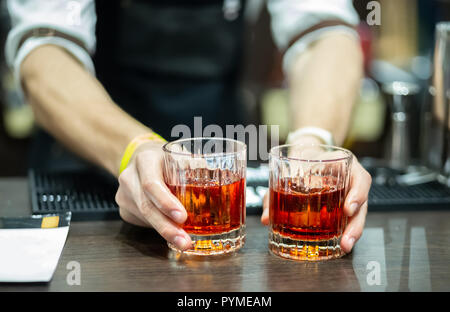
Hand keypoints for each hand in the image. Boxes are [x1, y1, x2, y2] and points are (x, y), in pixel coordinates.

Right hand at [115, 140, 191, 250]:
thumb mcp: (180, 153)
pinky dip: (160, 229)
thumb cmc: (165, 157)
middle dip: (167, 227)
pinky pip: (143, 222)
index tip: (182, 217)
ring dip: (166, 232)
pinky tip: (173, 234)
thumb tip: (224, 175)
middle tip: (185, 241)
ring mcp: (124, 195)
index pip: (152, 184)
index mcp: (145, 160)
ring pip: (145, 218)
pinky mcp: (126, 209)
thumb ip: (196, 164)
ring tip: (184, 242)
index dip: (166, 202)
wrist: (140, 158)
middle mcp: (130, 177)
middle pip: (147, 207)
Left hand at [260, 136, 371, 253]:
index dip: (357, 194)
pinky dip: (343, 231)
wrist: (306, 157)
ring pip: (358, 215)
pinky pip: (348, 220)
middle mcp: (350, 181)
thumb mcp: (290, 168)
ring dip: (351, 233)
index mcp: (343, 165)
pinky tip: (339, 243)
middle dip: (355, 224)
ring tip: (344, 246)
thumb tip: (265, 218)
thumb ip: (274, 191)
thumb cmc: (302, 163)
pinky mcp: (345, 207)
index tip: (347, 210)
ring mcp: (350, 195)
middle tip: (345, 240)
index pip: (360, 179)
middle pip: (361, 204)